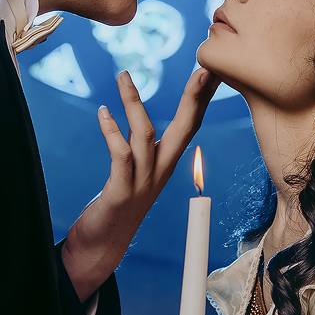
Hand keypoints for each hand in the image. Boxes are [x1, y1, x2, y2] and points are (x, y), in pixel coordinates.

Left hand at [62, 66, 221, 300]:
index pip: (191, 123)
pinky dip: (111, 131)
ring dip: (134, 104)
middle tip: (204, 68)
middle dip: (195, 97)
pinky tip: (103, 112)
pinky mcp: (120, 193)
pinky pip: (120, 156)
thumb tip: (135, 116)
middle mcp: (161, 171)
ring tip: (122, 76)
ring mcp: (142, 183)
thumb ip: (138, 146)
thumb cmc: (117, 204)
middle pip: (186, 128)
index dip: (202, 96)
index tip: (212, 67)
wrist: (102, 247)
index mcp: (166, 162)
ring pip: (146, 136)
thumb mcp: (133, 170)